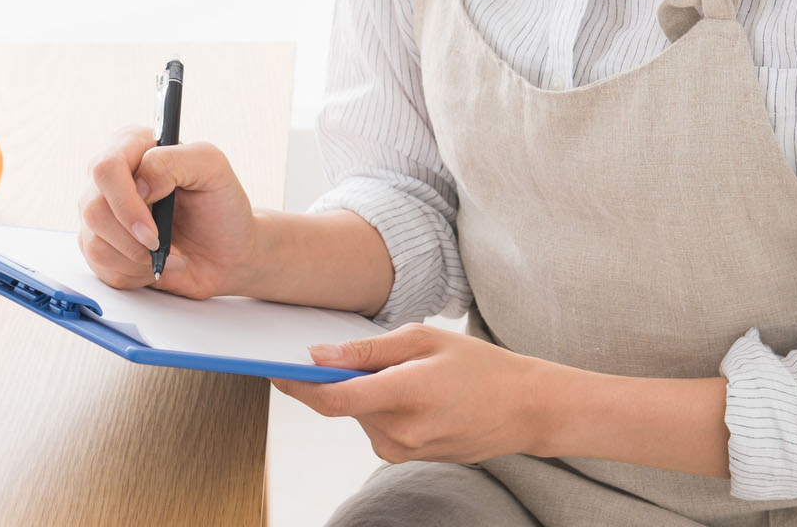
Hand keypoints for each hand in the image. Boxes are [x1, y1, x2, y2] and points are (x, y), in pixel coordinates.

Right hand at [76, 124, 259, 299]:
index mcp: (132, 146)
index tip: (153, 230)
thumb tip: (139, 183)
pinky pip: (99, 264)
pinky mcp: (98, 242)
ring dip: (136, 258)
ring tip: (164, 253)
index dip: (126, 203)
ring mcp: (99, 210)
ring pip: (93, 241)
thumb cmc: (221, 207)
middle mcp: (110, 176)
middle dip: (131, 239)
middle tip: (161, 246)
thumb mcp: (212, 168)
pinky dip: (132, 272)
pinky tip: (152, 263)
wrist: (226, 253)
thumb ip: (173, 160)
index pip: (106, 169)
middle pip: (93, 208)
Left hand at [270, 324, 550, 464]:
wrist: (524, 409)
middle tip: (354, 351)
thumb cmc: (479, 366)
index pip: (334, 398)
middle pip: (341, 404)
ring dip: (363, 391)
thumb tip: (319, 356)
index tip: (273, 368)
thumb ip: (367, 349)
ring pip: (358, 414)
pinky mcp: (406, 457)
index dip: (297, 385)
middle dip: (335, 377)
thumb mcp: (424, 339)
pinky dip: (379, 405)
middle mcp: (400, 432)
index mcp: (406, 395)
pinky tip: (411, 391)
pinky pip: (375, 425)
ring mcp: (404, 450)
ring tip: (405, 371)